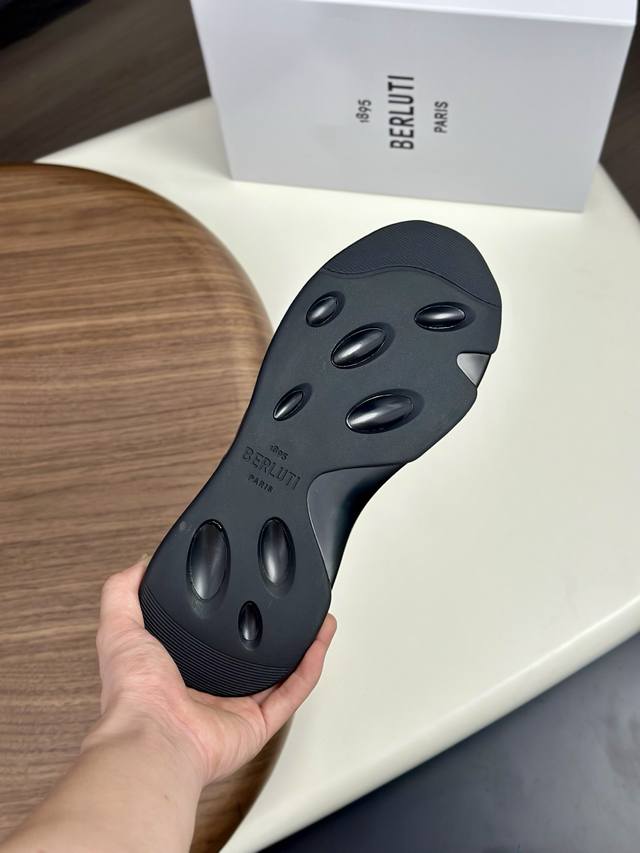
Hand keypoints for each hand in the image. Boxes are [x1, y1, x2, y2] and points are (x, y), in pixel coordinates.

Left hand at [93, 556, 336, 786]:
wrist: (153, 738)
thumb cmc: (134, 695)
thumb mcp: (118, 628)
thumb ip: (123, 592)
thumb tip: (138, 565)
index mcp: (176, 669)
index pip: (208, 637)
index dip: (229, 614)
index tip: (246, 589)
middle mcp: (207, 691)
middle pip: (249, 656)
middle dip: (272, 631)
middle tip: (290, 607)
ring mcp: (234, 708)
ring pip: (278, 674)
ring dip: (301, 646)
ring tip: (317, 620)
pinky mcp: (257, 724)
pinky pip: (292, 694)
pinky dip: (309, 669)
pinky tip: (319, 643)